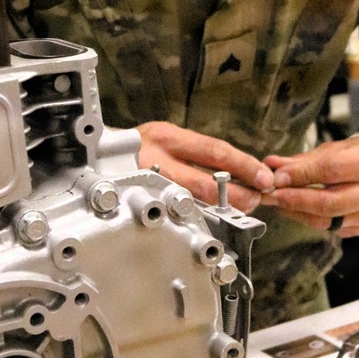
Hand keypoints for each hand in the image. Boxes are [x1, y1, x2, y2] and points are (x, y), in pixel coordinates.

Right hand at [137, 122, 275, 213]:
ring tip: (238, 211)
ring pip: (190, 200)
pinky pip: (172, 212)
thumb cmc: (137, 150)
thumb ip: (197, 155)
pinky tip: (209, 220)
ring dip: (219, 208)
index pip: (215, 151)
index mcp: (168, 137)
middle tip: (255, 201)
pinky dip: (196, 217)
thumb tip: (238, 172)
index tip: (264, 178)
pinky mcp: (138, 201)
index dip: (243, 165)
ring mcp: (145, 183)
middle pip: (204, 181)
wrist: (93, 157)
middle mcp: (156, 158)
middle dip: (236, 194)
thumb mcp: (168, 141)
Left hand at [260, 136, 358, 236]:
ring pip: (328, 221)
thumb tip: (271, 165)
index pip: (332, 171)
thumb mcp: (334, 149)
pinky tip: (295, 209)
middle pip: (330, 203)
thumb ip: (303, 160)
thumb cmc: (358, 155)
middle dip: (295, 200)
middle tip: (271, 195)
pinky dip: (309, 219)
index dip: (301, 176)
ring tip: (278, 202)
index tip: (277, 177)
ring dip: (298, 212)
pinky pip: (331, 229)